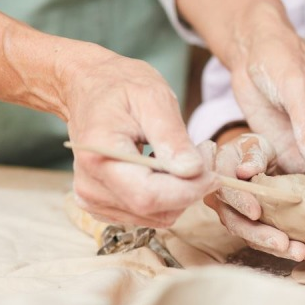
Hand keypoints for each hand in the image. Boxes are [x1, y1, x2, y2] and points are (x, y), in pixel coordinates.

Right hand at [63, 46, 216, 228]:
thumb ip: (173, 138)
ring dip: (180, 194)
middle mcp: (90, 185)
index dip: (188, 191)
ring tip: (182, 157)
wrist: (91, 88)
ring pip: (155, 216)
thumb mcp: (154, 99)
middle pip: (153, 209)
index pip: (148, 195)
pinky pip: (147, 214)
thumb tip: (193, 171)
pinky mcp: (101, 205)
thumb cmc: (122, 87)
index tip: (214, 174)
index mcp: (99, 156)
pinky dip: (166, 197)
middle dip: (189, 190)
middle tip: (203, 158)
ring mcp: (92, 199)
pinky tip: (164, 168)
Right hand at [203, 132, 304, 259]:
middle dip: (258, 233)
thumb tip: (245, 171)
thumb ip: (252, 155)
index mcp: (215, 172)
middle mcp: (216, 196)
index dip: (239, 202)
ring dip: (269, 245)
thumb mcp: (255, 144)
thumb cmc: (254, 149)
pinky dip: (274, 246)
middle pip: (232, 219)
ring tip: (296, 251)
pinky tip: (295, 251)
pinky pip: (254, 239)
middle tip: (282, 243)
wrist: (254, 162)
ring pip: (245, 233)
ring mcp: (227, 213)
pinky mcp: (240, 225)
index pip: (224, 189)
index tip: (256, 213)